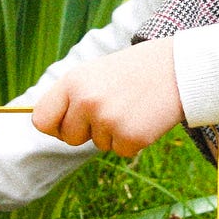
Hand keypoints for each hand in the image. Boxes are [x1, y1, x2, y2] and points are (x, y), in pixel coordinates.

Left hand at [31, 39, 183, 156]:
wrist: (177, 68)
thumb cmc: (132, 71)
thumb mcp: (94, 73)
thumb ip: (70, 96)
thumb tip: (46, 125)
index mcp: (72, 82)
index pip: (41, 120)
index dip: (55, 125)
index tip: (69, 121)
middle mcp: (86, 101)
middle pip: (69, 138)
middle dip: (87, 130)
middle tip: (111, 107)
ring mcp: (108, 120)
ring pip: (98, 144)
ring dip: (113, 132)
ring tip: (131, 106)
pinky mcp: (130, 137)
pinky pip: (120, 150)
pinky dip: (132, 140)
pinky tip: (144, 117)